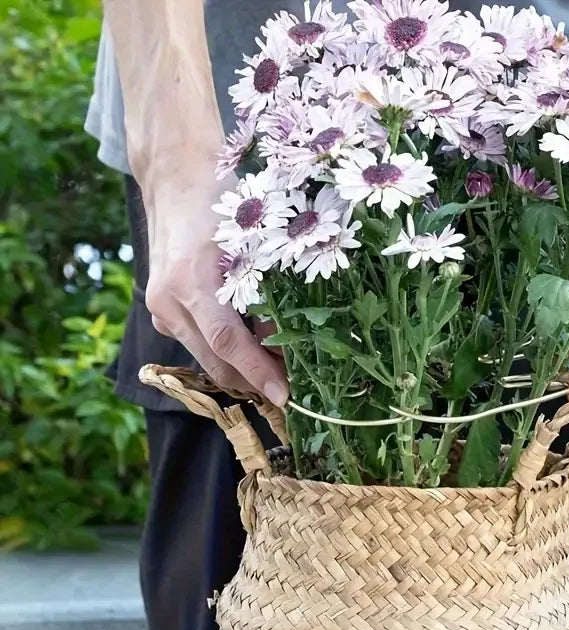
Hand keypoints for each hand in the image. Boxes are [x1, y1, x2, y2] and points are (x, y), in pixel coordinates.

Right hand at [143, 170, 287, 405]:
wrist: (174, 180)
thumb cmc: (221, 202)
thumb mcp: (251, 242)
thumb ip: (265, 292)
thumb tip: (286, 340)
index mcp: (191, 281)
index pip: (229, 343)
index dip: (258, 373)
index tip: (285, 396)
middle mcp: (169, 302)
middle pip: (215, 361)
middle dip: (254, 380)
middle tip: (292, 386)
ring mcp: (160, 309)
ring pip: (207, 357)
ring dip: (241, 368)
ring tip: (279, 367)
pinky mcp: (162, 312)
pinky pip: (198, 343)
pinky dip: (226, 351)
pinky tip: (254, 345)